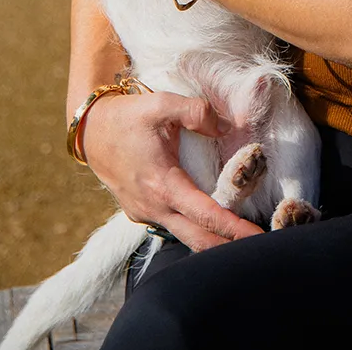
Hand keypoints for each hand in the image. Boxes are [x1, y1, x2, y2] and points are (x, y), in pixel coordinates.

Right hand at [82, 90, 264, 250]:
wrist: (92, 130)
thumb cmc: (128, 116)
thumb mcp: (162, 103)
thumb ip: (197, 112)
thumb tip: (227, 127)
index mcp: (161, 183)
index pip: (204, 215)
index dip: (233, 228)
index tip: (257, 237)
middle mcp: (153, 206)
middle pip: (197, 239)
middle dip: (228, 246)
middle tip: (259, 248)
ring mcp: (144, 213)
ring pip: (184, 236)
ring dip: (212, 240)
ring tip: (242, 238)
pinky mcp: (141, 212)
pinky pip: (172, 226)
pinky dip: (193, 229)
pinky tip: (212, 223)